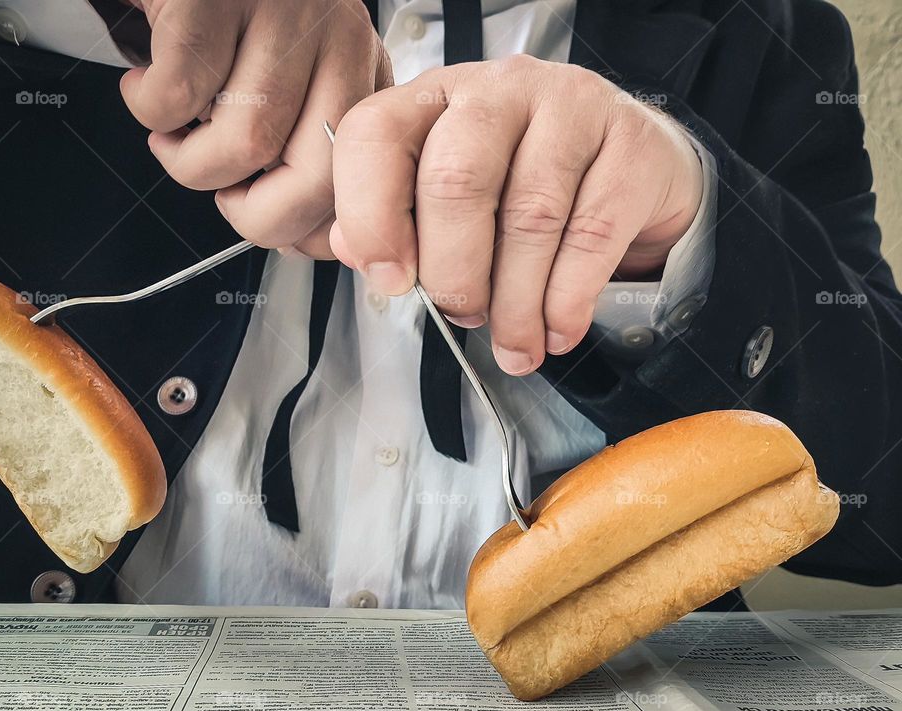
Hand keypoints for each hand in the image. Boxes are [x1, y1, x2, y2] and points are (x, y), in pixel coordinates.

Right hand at [120, 0, 390, 257]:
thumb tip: (301, 240)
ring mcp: (280, 11)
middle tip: (223, 192)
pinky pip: (180, 96)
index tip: (275, 230)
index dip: (311, 227)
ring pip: (246, 143)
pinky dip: (149, 110)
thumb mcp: (294, 85)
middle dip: (254, 215)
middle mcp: (337, 38)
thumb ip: (308, 152)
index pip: (362, 181)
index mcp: (362, 71)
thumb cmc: (228, 24)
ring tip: (174, 133)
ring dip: (189, 162)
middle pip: (314, 179)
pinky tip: (146, 85)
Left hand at [331, 55, 702, 374]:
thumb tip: (354, 251)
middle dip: (453, 274)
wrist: (633, 166)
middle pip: (455, 182)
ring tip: (516, 344)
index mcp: (435, 99)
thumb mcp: (450, 195)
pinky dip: (567, 301)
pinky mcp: (632, 144)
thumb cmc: (524, 185)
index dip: (371, 216)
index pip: (376, 136)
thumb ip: (395, 220)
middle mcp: (499, 89)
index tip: (391, 280)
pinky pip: (591, 236)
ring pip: (529, 219)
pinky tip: (557, 328)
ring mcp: (572, 107)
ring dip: (515, 305)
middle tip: (464, 315)